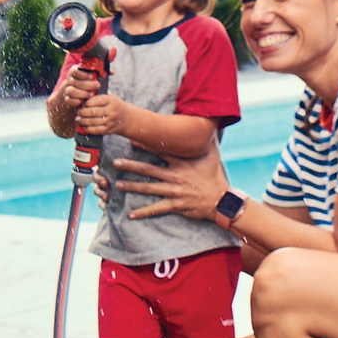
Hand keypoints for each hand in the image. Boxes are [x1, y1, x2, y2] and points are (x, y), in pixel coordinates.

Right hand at [56, 64, 99, 110]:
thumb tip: (111, 72)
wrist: (80, 96)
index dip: (84, 73)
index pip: (75, 70)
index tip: (93, 76)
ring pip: (71, 91)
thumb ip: (102, 73)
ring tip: (92, 95)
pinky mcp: (67, 99)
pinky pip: (69, 100)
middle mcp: (69, 80)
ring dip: (82, 93)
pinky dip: (77, 101)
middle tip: (97, 86)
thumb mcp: (94, 77)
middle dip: (87, 84)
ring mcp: (67, 90)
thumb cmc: (89, 84)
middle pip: (74, 81)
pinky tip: (84, 101)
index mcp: (75, 72)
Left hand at [73, 93, 130, 136]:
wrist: (126, 118)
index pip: (96, 101)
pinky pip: (97, 130)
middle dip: (83, 112)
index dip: (87, 103)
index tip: (82, 103)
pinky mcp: (109, 129)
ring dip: (83, 121)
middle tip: (78, 112)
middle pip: (93, 112)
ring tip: (78, 119)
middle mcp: (112, 111)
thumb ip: (98, 96)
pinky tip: (84, 127)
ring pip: (93, 122)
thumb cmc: (113, 105)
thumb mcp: (109, 97)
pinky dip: (89, 129)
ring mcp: (111, 121)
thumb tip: (82, 95)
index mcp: (111, 100)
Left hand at [112, 148, 229, 220]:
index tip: (132, 140)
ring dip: (132, 186)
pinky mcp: (176, 205)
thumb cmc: (215, 176)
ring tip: (118, 184)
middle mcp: (176, 176)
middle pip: (149, 170)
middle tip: (115, 162)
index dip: (146, 145)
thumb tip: (208, 123)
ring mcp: (175, 192)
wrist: (222, 200)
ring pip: (149, 188)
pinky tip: (131, 214)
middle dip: (131, 166)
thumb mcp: (213, 154)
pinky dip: (144, 212)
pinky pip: (157, 209)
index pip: (161, 152)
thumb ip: (206, 139)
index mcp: (182, 163)